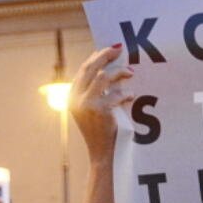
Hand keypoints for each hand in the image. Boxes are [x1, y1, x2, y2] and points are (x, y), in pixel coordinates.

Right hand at [69, 45, 134, 159]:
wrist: (102, 152)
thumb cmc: (100, 130)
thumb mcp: (91, 108)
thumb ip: (94, 91)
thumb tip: (107, 68)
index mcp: (72, 97)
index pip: (83, 70)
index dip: (96, 57)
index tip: (110, 50)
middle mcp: (75, 99)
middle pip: (90, 67)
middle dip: (105, 55)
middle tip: (120, 50)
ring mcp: (86, 104)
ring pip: (103, 76)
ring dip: (120, 72)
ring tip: (130, 73)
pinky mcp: (100, 110)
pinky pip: (117, 92)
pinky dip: (127, 92)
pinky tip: (131, 96)